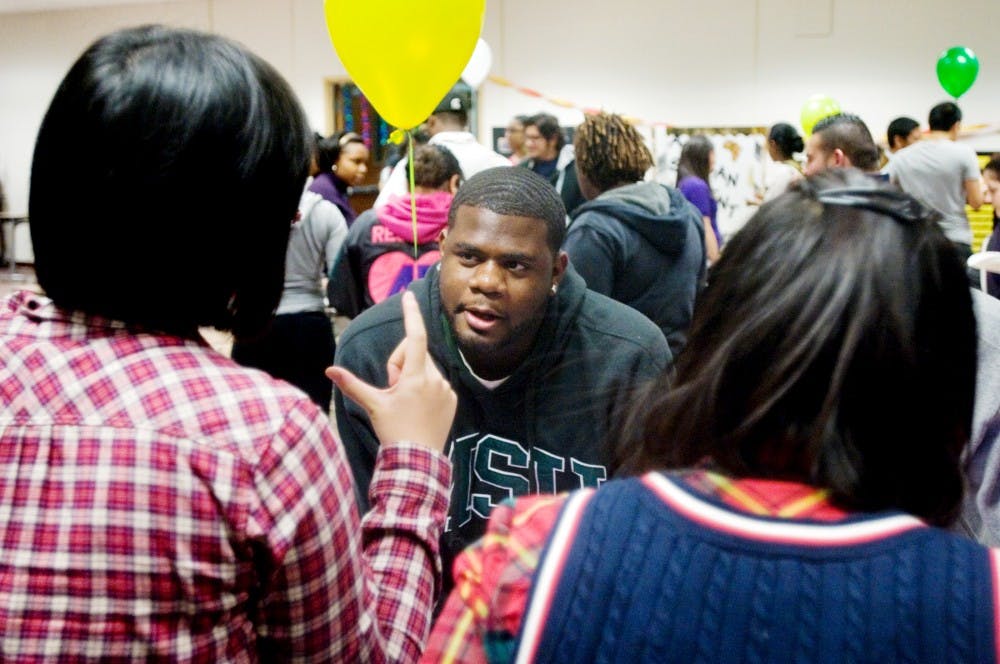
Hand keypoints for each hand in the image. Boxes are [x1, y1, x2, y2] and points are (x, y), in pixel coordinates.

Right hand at [327, 291, 456, 452]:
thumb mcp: (372, 405)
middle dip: (400, 365)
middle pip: (414, 353)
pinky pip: (435, 382)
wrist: (418, 460)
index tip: (408, 296)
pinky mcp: (452, 399)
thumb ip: (352, 384)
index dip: (411, 314)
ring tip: (406, 403)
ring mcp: (446, 389)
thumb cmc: (394, 431)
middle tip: (393, 390)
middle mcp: (435, 378)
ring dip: (412, 377)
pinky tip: (418, 408)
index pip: (415, 336)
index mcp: (416, 376)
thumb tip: (329, 370)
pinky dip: (425, 388)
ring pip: (424, 368)